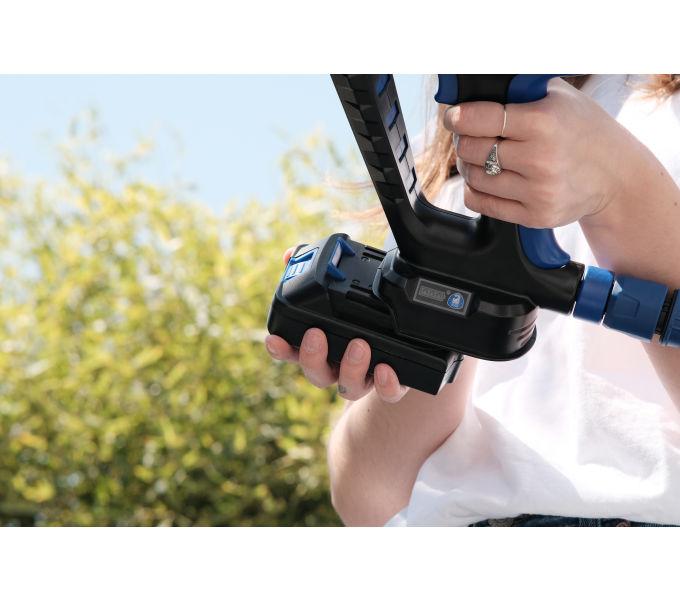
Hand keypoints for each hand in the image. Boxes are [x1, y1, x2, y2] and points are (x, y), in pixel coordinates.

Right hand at [265, 248, 408, 402]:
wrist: (411, 335)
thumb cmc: (364, 311)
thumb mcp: (339, 286)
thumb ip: (312, 269)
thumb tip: (289, 255)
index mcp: (321, 347)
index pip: (292, 352)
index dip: (280, 349)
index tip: (273, 339)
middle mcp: (338, 366)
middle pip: (317, 374)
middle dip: (312, 357)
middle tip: (317, 335)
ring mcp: (364, 377)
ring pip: (349, 386)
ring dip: (350, 367)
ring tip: (359, 344)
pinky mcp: (391, 383)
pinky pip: (387, 393)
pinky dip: (385, 384)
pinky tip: (385, 369)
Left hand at [443, 77, 653, 228]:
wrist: (616, 175)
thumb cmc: (583, 129)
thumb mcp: (558, 96)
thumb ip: (519, 89)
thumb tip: (476, 85)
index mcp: (543, 122)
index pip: (478, 119)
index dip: (457, 117)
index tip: (453, 117)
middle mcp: (539, 158)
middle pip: (471, 149)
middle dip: (464, 140)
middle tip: (470, 136)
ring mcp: (537, 191)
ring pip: (473, 177)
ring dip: (469, 165)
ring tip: (482, 156)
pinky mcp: (534, 216)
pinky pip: (480, 203)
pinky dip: (475, 189)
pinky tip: (487, 178)